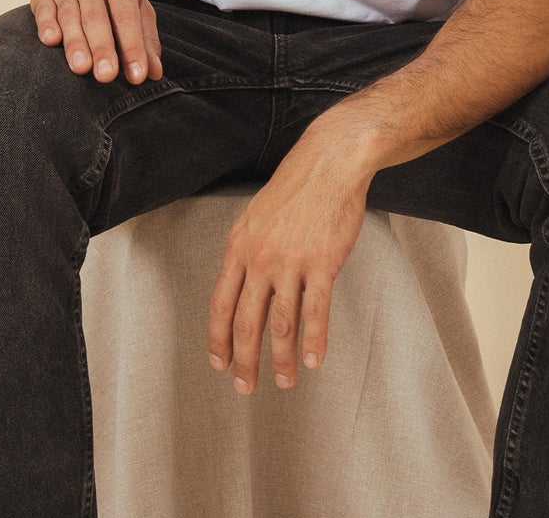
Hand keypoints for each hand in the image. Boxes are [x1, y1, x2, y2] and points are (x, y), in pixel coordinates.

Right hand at [31, 0, 161, 82]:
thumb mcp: (136, 4)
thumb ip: (146, 39)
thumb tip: (154, 73)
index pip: (127, 17)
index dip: (133, 46)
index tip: (137, 75)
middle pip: (97, 18)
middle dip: (102, 48)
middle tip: (107, 75)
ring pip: (70, 16)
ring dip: (75, 43)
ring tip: (81, 68)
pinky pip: (43, 9)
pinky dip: (46, 25)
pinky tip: (51, 41)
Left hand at [207, 129, 372, 393]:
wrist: (329, 162)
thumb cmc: (297, 186)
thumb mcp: (257, 215)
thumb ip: (249, 250)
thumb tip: (245, 284)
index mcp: (240, 245)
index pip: (221, 303)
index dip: (218, 338)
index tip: (219, 362)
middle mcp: (260, 257)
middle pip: (246, 321)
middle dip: (244, 360)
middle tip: (245, 386)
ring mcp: (291, 261)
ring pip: (281, 323)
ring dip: (281, 358)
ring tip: (284, 380)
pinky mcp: (322, 263)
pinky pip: (316, 311)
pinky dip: (314, 340)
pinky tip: (312, 360)